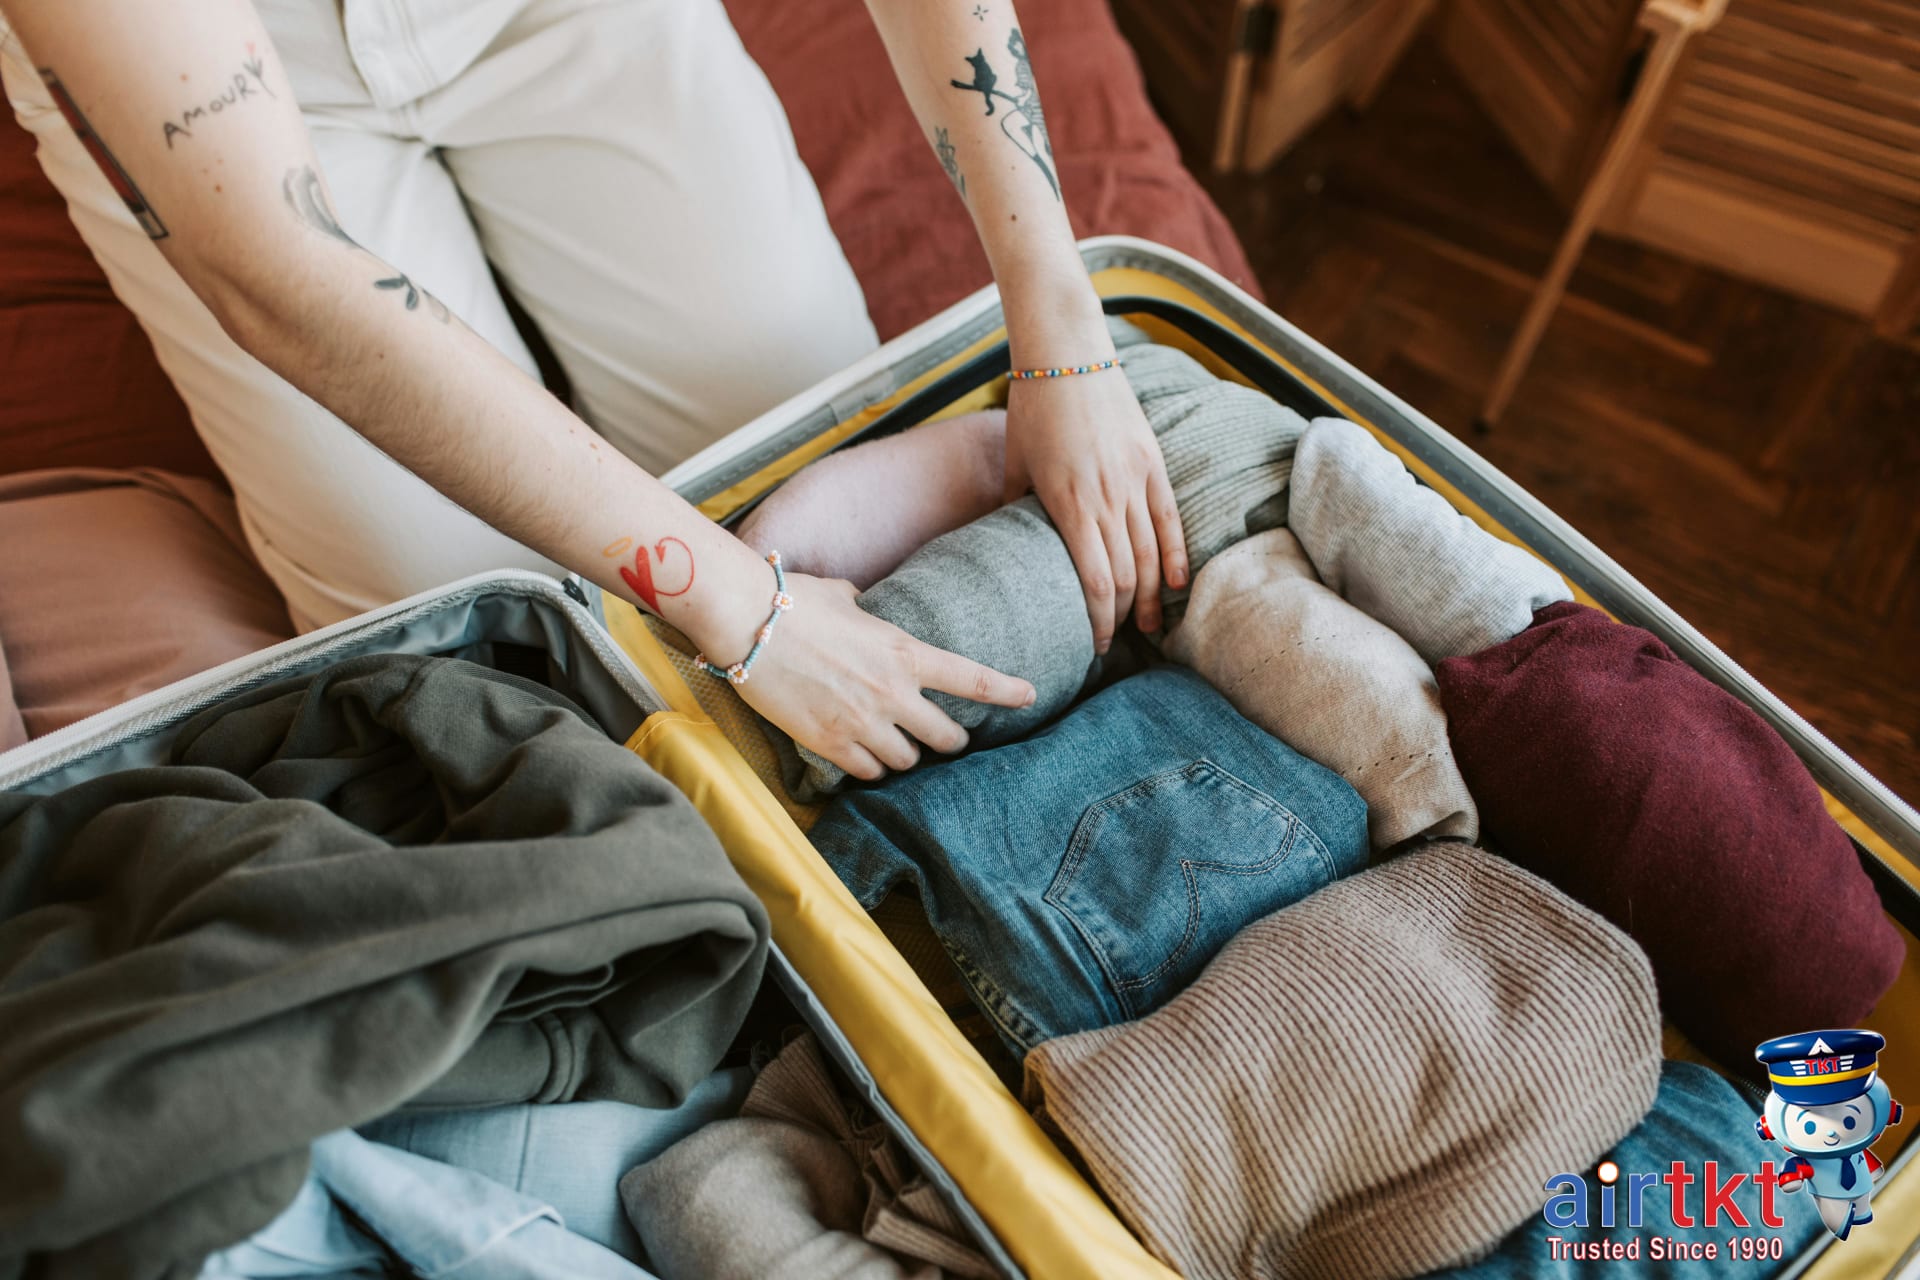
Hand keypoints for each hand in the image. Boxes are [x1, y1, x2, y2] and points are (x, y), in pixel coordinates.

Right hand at [731, 573, 1035, 779]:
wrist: (746, 623)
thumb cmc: (793, 600)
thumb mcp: (844, 598)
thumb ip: (865, 610)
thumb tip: (861, 604)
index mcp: (904, 652)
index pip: (972, 679)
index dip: (1007, 691)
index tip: (1029, 695)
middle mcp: (892, 693)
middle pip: (946, 737)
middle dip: (951, 740)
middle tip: (947, 739)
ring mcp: (862, 722)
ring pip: (907, 761)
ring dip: (905, 756)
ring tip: (895, 746)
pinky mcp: (829, 743)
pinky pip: (867, 772)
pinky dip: (870, 767)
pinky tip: (863, 757)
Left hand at [1005, 367, 1187, 648]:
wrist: (1068, 353)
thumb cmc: (1033, 406)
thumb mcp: (1014, 462)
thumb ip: (1013, 506)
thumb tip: (1006, 545)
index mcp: (1068, 504)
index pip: (1095, 582)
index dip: (1100, 620)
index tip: (1096, 644)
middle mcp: (1106, 497)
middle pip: (1127, 576)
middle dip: (1124, 616)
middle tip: (1120, 640)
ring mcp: (1134, 479)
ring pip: (1152, 553)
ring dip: (1152, 595)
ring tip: (1150, 625)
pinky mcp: (1153, 462)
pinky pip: (1170, 518)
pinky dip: (1177, 555)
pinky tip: (1178, 584)